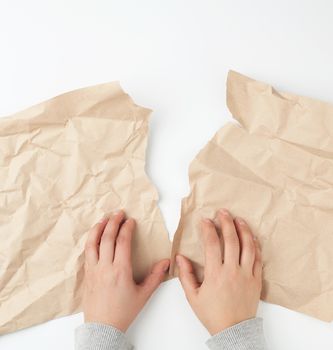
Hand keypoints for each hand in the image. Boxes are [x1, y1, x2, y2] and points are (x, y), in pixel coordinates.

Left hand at [83, 210, 169, 331]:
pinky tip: (94, 236)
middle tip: (118, 213)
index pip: (122, 242)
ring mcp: (93, 270)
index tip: (130, 221)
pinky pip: (86, 253)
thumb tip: (166, 262)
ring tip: (103, 219)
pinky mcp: (86, 275)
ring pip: (92, 243)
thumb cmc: (123, 312)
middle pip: (107, 238)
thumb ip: (155, 277)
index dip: (126, 228)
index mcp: (120, 271)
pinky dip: (90, 241)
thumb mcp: (143, 295)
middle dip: (113, 222)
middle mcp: (105, 267)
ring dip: (98, 228)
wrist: (102, 328)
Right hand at [176, 208, 262, 334]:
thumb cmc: (212, 314)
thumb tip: (180, 257)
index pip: (212, 244)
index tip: (205, 220)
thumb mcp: (193, 297)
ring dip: (243, 230)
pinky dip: (255, 245)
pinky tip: (252, 237)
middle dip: (226, 222)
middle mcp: (232, 271)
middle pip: (231, 240)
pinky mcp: (257, 280)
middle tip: (223, 212)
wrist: (234, 332)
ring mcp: (247, 275)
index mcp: (215, 274)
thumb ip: (186, 275)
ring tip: (239, 219)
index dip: (208, 229)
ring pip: (248, 246)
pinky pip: (259, 258)